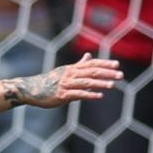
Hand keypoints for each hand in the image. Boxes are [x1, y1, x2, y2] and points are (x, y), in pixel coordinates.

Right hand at [5, 53, 123, 108]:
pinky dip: (89, 94)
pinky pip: (78, 94)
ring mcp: (66, 84)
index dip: (105, 64)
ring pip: (86, 82)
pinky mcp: (62, 95)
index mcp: (72, 68)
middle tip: (121, 75)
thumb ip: (79, 65)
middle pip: (92, 71)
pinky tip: (99, 96)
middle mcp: (71, 74)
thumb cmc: (50, 81)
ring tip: (113, 85)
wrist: (32, 89)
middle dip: (107, 73)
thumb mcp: (66, 71)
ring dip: (100, 83)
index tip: (117, 65)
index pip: (92, 64)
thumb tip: (89, 56)